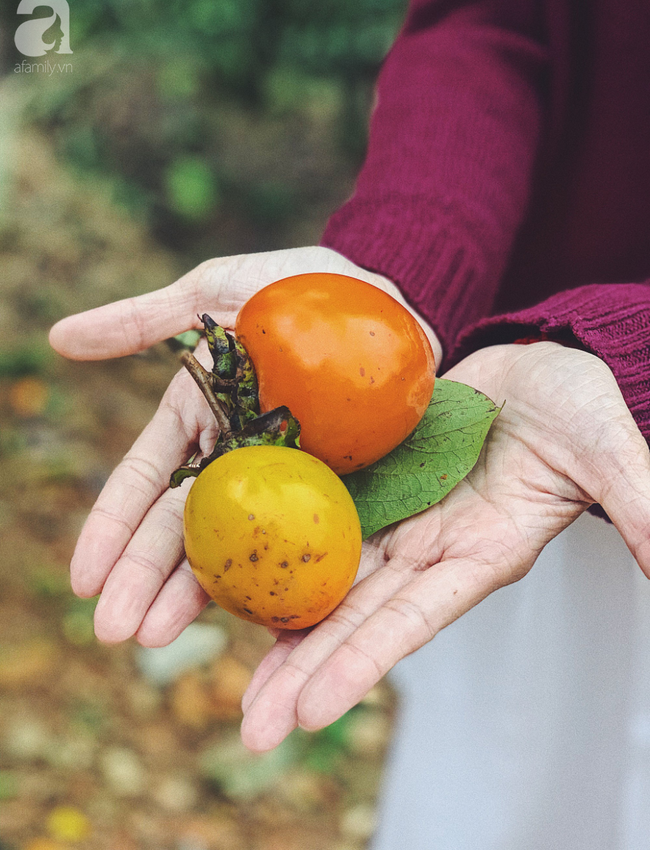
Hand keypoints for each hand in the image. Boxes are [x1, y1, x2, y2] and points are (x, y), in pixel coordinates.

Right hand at [48, 246, 440, 645]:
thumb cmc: (298, 287)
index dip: (112, 529)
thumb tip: (59, 338)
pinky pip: (302, 543)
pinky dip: (274, 582)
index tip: (83, 579)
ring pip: (231, 547)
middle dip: (142, 580)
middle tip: (114, 631)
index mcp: (198, 419)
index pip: (145, 484)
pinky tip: (253, 626)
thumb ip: (145, 319)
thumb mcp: (217, 291)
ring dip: (191, 596)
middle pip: (181, 529)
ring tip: (157, 639)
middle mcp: (234, 460)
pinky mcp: (336, 490)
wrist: (390, 296)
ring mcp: (284, 481)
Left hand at [239, 342, 649, 750]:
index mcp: (479, 553)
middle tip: (249, 729)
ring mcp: (399, 516)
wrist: (538, 365)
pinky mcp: (374, 480)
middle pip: (357, 616)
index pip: (414, 620)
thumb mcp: (607, 447)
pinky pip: (319, 518)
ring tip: (224, 672)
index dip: (362, 663)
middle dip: (303, 672)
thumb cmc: (578, 407)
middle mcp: (430, 548)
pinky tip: (236, 575)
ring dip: (278, 624)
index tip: (307, 714)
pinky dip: (280, 550)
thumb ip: (634, 502)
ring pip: (328, 577)